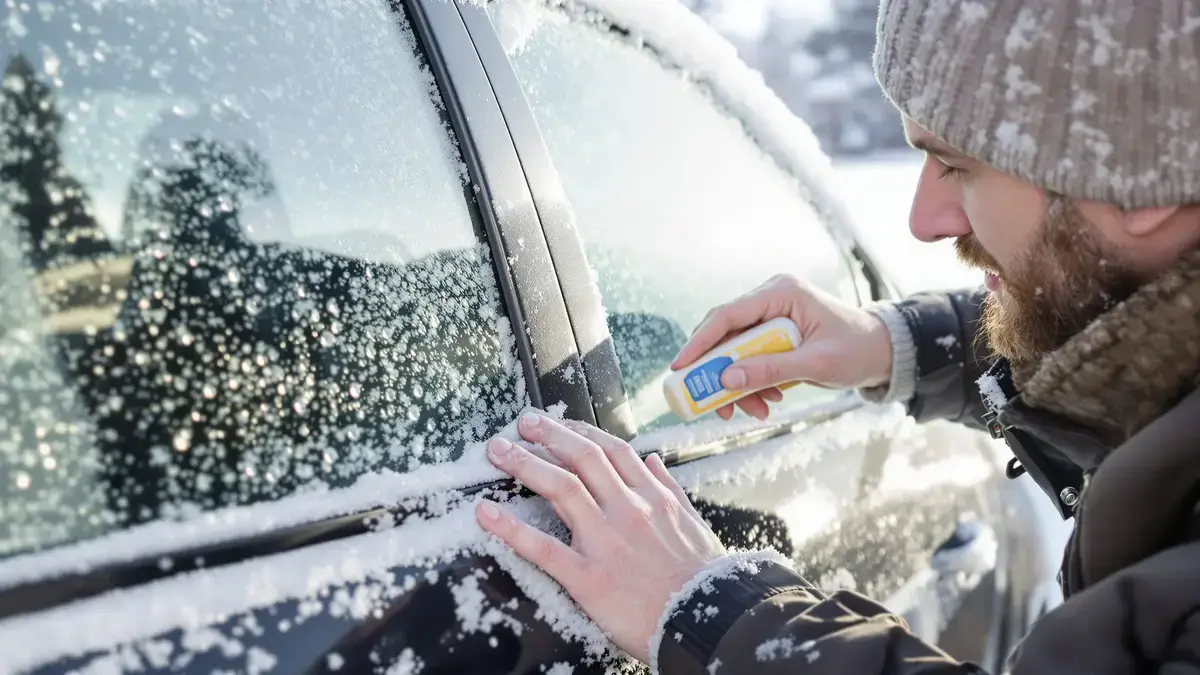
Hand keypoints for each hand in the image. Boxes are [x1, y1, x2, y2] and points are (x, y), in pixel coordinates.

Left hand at [475, 413, 725, 661]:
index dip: (580, 431)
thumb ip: (671, 490)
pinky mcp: (589, 577)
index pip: (611, 451)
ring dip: (524, 464)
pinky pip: (543, 547)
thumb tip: (653, 460)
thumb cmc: (702, 580)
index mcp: (654, 498)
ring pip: (561, 488)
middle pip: (582, 458)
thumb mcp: (695, 525)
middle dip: (547, 435)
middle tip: (521, 424)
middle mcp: (629, 510)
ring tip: (498, 451)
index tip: (558, 423)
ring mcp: (608, 542)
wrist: (708, 624)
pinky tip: (486, 513)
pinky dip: (511, 528)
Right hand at [672, 274, 892, 420]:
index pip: (727, 315)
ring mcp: (771, 315)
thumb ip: (770, 370)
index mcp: (781, 293)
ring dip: (737, 383)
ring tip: (752, 410)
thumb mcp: (815, 363)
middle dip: (717, 371)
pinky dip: (751, 383)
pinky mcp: (774, 333)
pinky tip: (766, 400)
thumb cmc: (858, 350)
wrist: (883, 352)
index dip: (700, 342)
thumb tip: (726, 380)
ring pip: (734, 350)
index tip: (680, 368)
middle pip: (725, 333)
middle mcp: (771, 298)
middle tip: (710, 401)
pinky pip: (749, 358)